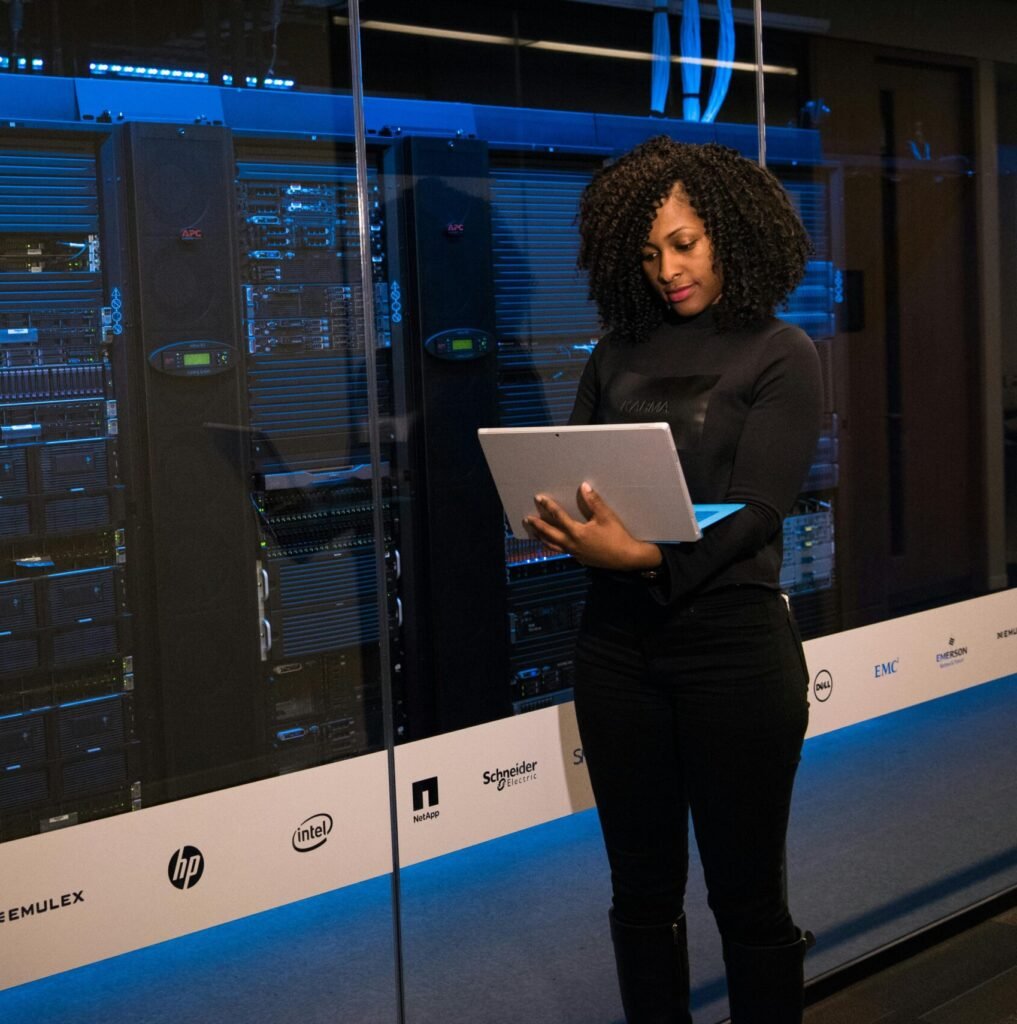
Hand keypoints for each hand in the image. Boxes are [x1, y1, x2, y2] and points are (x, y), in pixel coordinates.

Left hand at [523, 482, 662, 570]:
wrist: (627, 558)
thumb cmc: (617, 536)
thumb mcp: (606, 516)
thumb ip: (594, 501)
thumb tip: (583, 486)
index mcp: (577, 532)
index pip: (558, 517)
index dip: (548, 506)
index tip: (539, 498)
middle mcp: (572, 544)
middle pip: (550, 534)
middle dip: (538, 525)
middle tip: (527, 519)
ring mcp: (575, 553)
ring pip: (553, 546)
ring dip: (543, 538)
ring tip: (534, 533)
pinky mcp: (580, 558)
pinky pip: (562, 551)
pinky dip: (553, 546)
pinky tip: (554, 543)